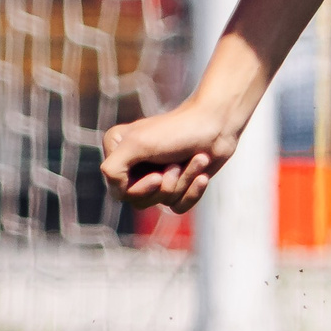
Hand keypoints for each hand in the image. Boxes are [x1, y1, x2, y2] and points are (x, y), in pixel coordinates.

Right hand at [101, 99, 243, 214]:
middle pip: (140, 201)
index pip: (119, 192)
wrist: (218, 124)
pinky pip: (178, 206)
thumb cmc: (178, 130)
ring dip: (184, 183)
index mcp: (116, 152)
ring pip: (163, 201)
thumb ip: (112, 169)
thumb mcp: (137, 144)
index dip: (140, 189)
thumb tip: (118, 193)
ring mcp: (156, 175)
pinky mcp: (177, 184)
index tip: (157, 176)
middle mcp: (133, 165)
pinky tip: (203, 177)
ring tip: (197, 159)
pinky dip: (193, 192)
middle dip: (166, 186)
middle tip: (176, 163)